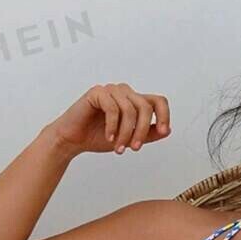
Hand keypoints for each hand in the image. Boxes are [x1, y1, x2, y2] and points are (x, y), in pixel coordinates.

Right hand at [49, 82, 170, 156]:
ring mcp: (111, 90)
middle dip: (141, 130)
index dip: (164, 115)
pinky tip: (109, 137)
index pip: (158, 101)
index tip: (163, 131)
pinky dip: (113, 126)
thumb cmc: (98, 137)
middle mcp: (125, 92)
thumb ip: (147, 134)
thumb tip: (167, 130)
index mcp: (134, 101)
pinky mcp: (97, 92)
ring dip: (126, 132)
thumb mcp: (129, 139)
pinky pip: (113, 108)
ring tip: (119, 148)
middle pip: (145, 107)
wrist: (73, 140)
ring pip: (130, 109)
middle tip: (134, 149)